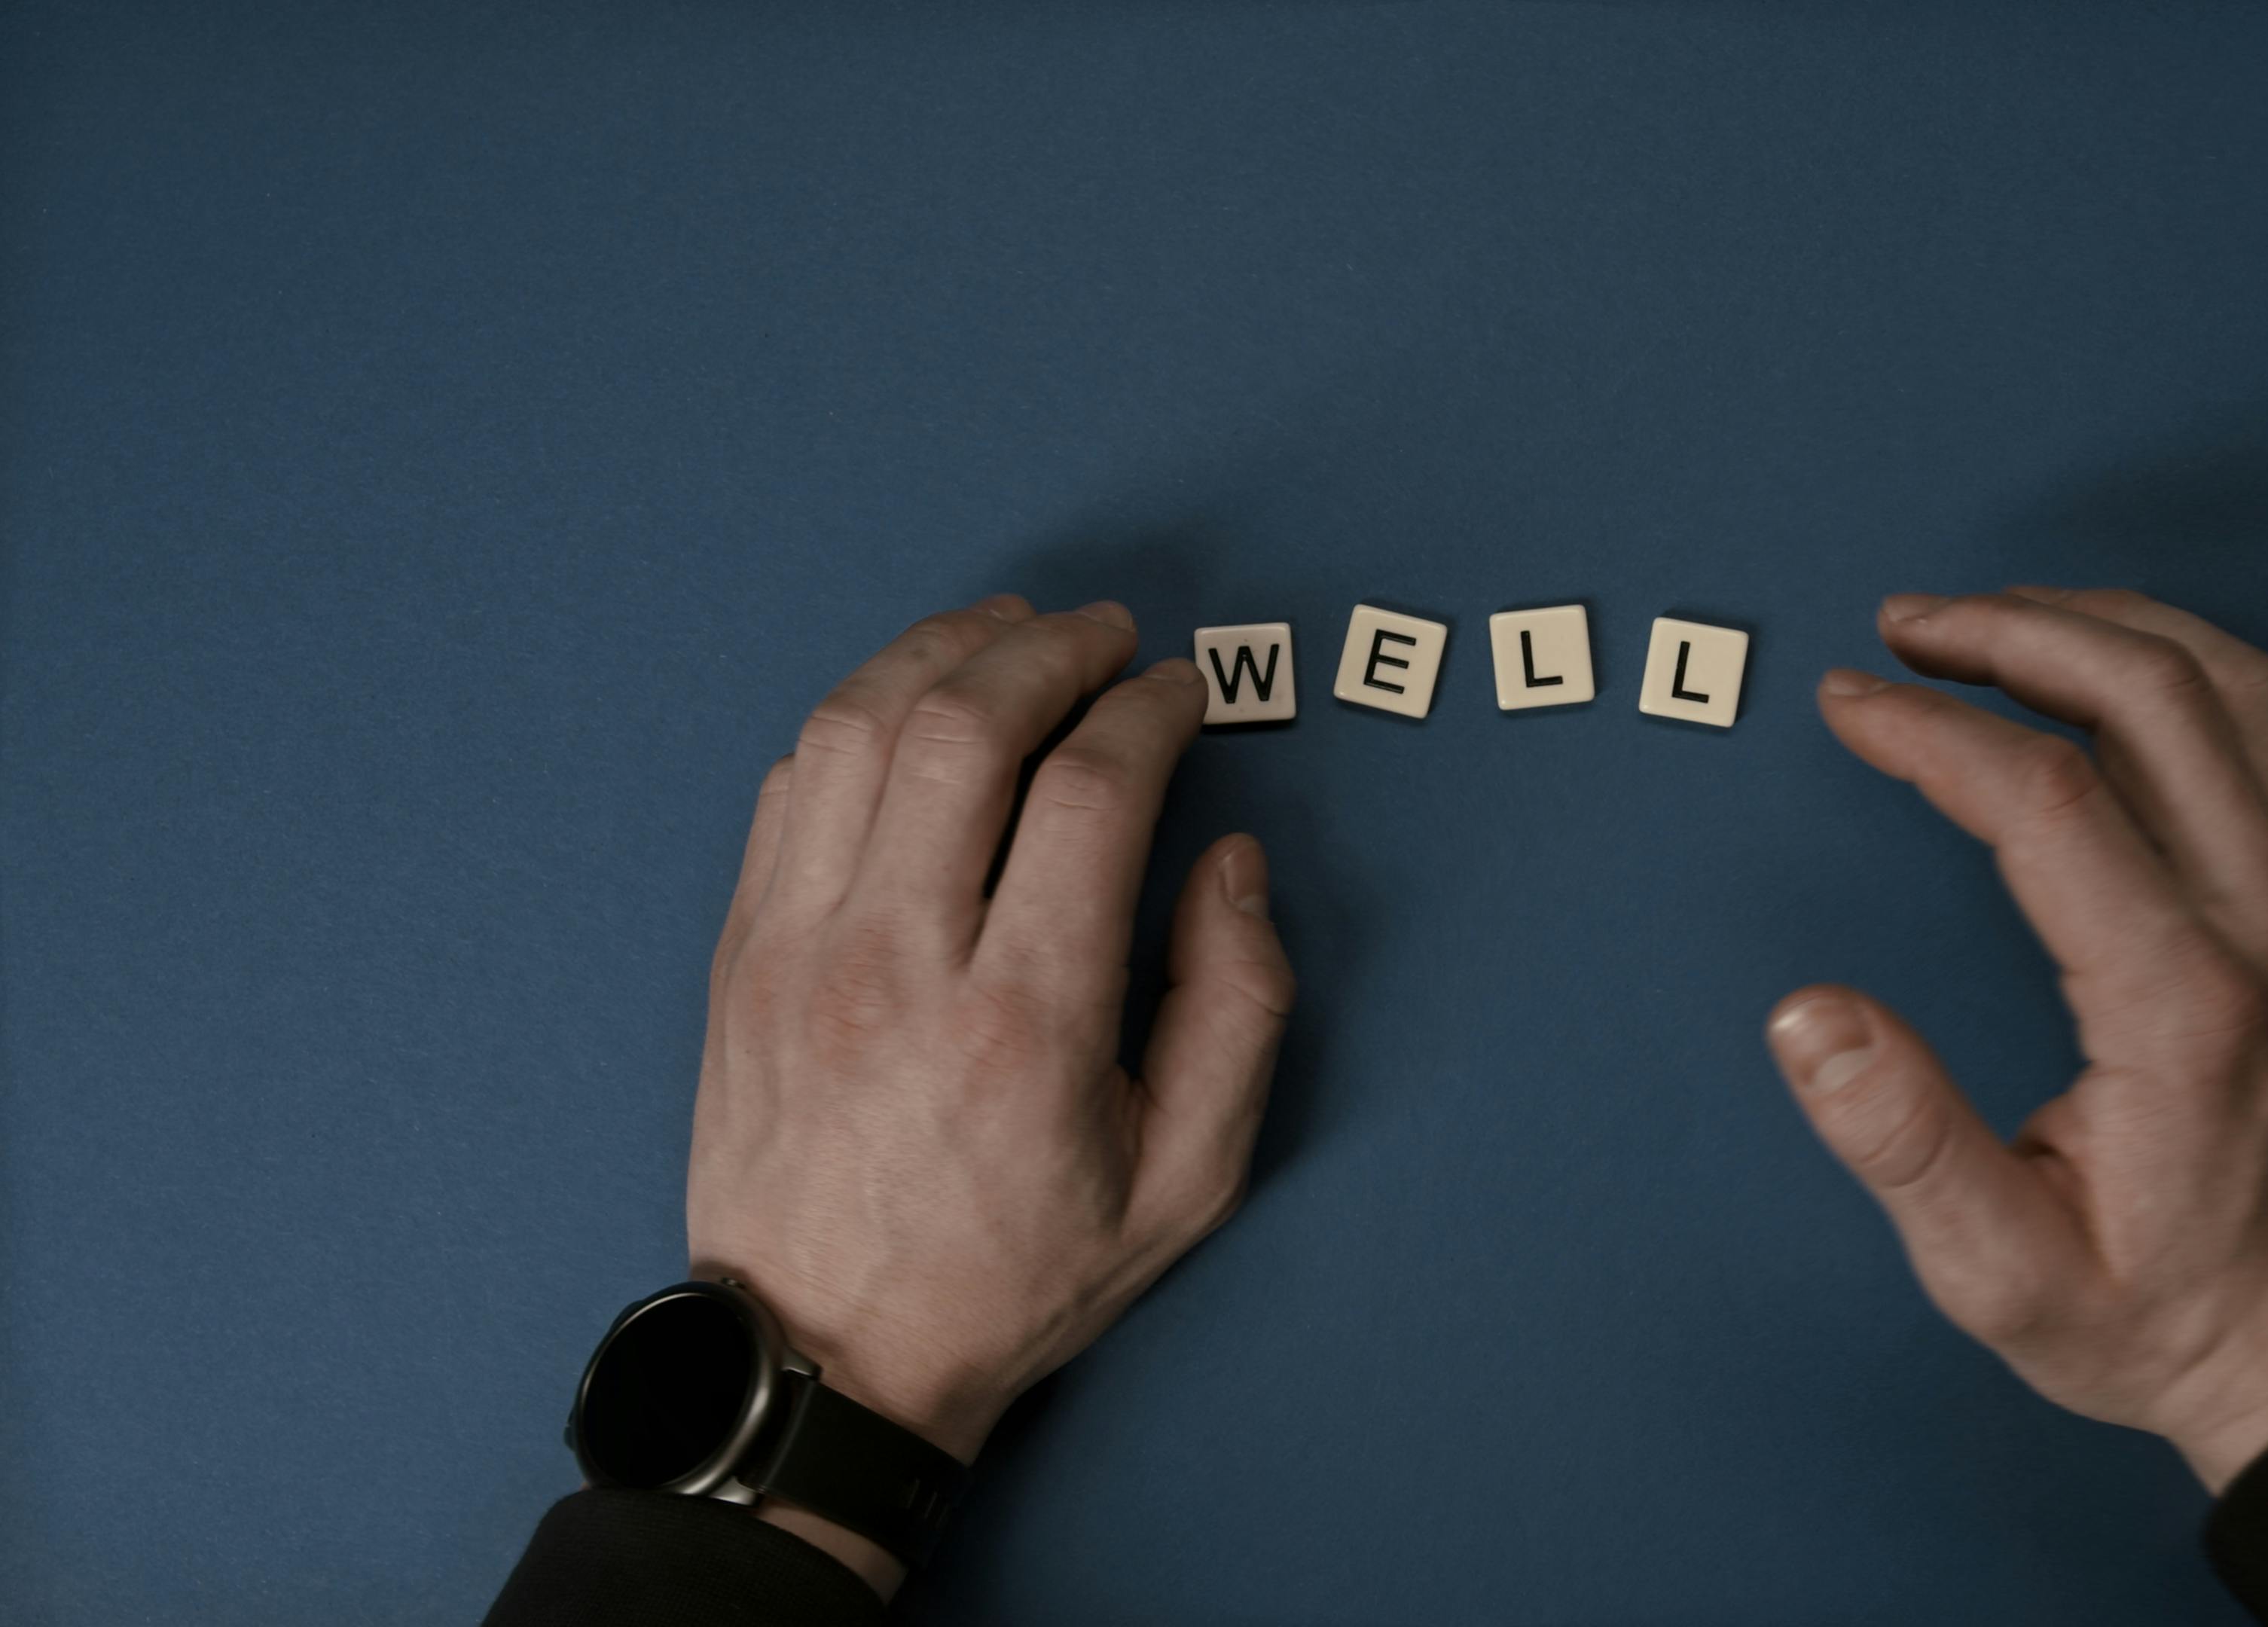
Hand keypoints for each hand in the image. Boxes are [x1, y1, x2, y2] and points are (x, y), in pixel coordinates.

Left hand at [687, 596, 1293, 1582]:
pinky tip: (912, 707)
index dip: (1152, 711)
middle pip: (968, 726)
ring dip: (943, 653)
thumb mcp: (1186, 1179)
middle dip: (1052, 651)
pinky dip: (858, 716)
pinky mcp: (741, 951)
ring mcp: (800, 947)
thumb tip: (1229, 861)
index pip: (1093, 791)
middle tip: (1106, 638)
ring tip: (1008, 634)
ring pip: (860, 727)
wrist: (826, 1358)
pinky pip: (790, 782)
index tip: (1183, 696)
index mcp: (1027, 1019)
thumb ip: (1238, 1009)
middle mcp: (901, 960)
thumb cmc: (1013, 1273)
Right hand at [1767, 587, 2267, 1492]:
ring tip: (1987, 622)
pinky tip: (2094, 675)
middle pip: (2155, 694)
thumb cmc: (2167, 1321)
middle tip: (1903, 627)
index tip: (1847, 705)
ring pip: (2232, 685)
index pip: (2046, 799)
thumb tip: (1808, 1017)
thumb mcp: (2004, 1273)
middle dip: (2011, 630)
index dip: (1929, 732)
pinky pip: (2267, 728)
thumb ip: (1902, 1140)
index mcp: (2186, 1009)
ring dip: (2101, 626)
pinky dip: (2171, 666)